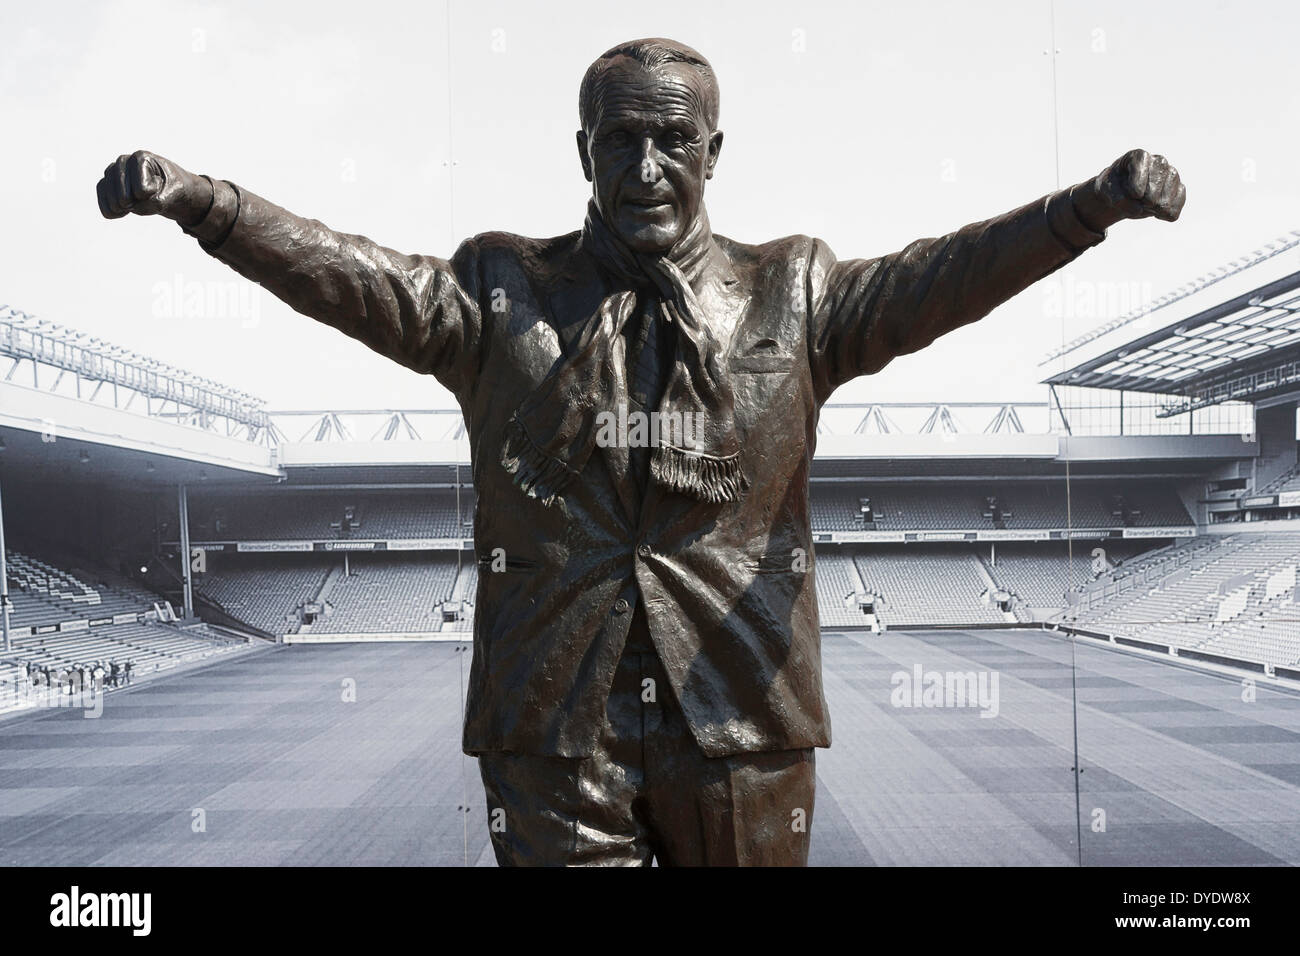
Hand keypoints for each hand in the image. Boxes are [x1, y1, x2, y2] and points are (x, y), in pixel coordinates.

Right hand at [96, 150, 212, 224]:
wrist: (172, 191)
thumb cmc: (174, 189)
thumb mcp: (172, 196)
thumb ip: (152, 203)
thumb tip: (125, 207)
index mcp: (141, 158)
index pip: (141, 190)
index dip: (153, 197)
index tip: (160, 187)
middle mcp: (123, 161)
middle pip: (124, 196)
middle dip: (140, 206)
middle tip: (149, 198)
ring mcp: (113, 173)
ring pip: (111, 198)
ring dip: (125, 210)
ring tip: (137, 205)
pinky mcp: (107, 185)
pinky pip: (103, 201)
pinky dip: (111, 212)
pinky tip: (122, 213)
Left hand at [1073, 148, 1186, 230]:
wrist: (1122, 194)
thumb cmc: (1113, 188)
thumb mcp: (1107, 191)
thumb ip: (1118, 199)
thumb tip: (1139, 209)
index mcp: (1139, 156)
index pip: (1142, 167)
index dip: (1136, 184)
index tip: (1133, 194)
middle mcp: (1159, 162)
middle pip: (1156, 186)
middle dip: (1143, 200)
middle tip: (1136, 200)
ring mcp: (1171, 175)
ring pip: (1167, 199)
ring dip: (1153, 209)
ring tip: (1144, 205)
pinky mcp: (1179, 189)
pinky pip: (1176, 207)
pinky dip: (1165, 215)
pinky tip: (1156, 213)